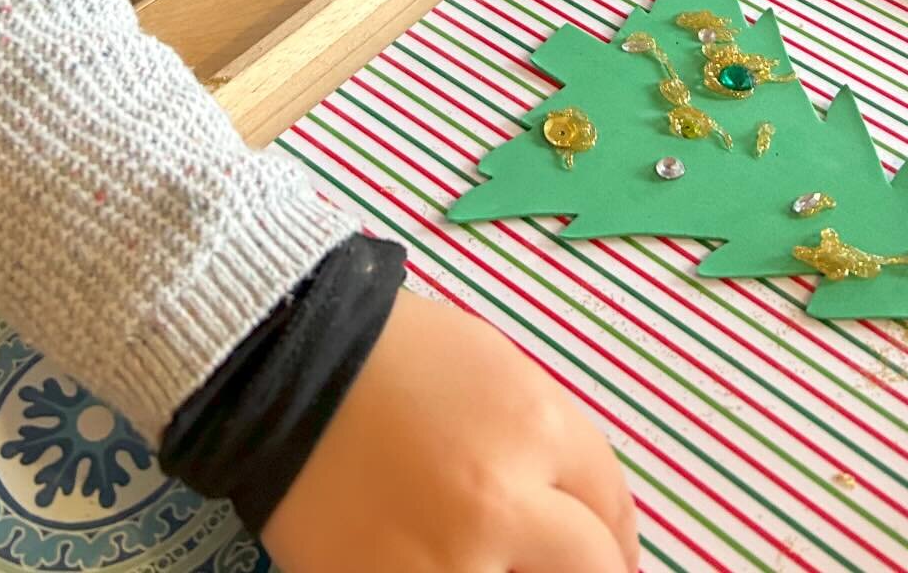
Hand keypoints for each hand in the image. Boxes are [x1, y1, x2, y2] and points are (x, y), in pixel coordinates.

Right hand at [261, 289, 639, 572]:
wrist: (289, 368)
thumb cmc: (399, 356)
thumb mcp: (499, 373)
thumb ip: (548, 443)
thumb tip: (581, 515)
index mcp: (537, 429)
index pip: (610, 506)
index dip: (618, 537)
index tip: (611, 553)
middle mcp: (504, 503)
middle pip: (590, 568)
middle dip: (594, 569)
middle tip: (580, 570)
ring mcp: (449, 562)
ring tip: (496, 556)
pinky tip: (455, 563)